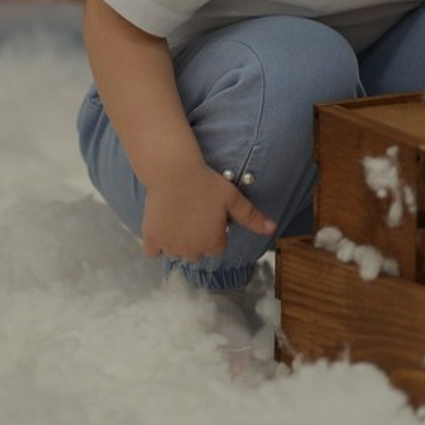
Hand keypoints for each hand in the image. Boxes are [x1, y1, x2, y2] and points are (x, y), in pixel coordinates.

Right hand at [140, 159, 275, 261]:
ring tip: (180, 216)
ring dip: (178, 241)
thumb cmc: (206, 183)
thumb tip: (273, 228)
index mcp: (212, 243)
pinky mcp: (151, 239)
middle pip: (197, 253)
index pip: (217, 248)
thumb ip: (251, 217)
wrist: (175, 172)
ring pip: (176, 252)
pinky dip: (158, 243)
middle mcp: (191, 250)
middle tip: (196, 214)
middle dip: (198, 238)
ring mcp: (170, 246)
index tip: (212, 216)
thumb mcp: (233, 198)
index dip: (216, 231)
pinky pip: (154, 251)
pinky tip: (164, 225)